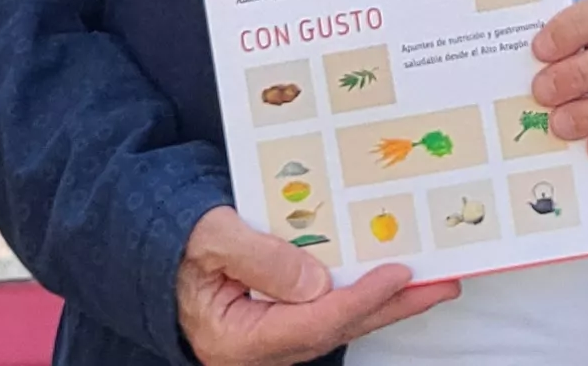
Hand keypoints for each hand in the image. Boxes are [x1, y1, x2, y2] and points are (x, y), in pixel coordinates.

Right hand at [174, 205, 453, 365]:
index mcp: (236, 339)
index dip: (358, 299)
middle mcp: (259, 348)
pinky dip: (362, 294)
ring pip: (339, 322)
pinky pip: (328, 310)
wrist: (145, 247)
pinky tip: (391, 279)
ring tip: (433, 281)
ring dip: (386, 302)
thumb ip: (259, 257)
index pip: (311, 323)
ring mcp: (271, 337)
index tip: (397, 273)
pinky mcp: (279, 321)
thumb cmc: (172, 240)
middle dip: (393, 306)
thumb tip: (315, 280)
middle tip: (442, 284)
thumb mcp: (209, 238)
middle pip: (337, 329)